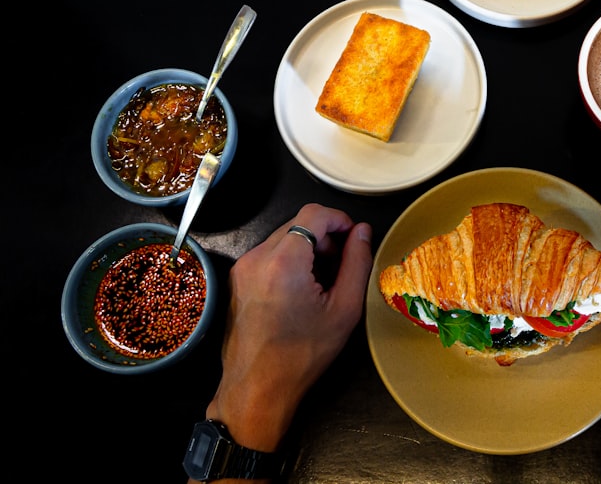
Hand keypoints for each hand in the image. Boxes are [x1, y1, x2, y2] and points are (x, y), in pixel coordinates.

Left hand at [202, 203, 372, 462]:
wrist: (257, 387)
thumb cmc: (304, 352)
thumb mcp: (344, 309)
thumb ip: (357, 263)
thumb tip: (363, 231)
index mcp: (285, 260)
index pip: (314, 213)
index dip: (340, 220)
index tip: (354, 240)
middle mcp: (258, 256)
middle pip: (298, 223)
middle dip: (325, 236)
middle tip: (341, 266)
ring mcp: (244, 267)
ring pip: (284, 237)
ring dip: (308, 247)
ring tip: (322, 281)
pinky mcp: (238, 279)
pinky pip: (270, 254)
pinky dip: (291, 260)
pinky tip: (301, 290)